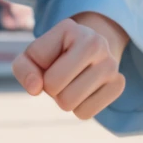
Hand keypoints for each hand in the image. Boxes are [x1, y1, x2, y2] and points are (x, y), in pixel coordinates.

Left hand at [12, 14, 128, 119]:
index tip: (49, 59)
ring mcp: (112, 65)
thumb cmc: (52, 54)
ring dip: (63, 98)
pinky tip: (83, 90)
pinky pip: (86, 113)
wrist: (85, 50)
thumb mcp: (31, 55)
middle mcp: (97, 43)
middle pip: (58, 92)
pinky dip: (77, 107)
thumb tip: (35, 88)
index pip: (45, 74)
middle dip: (51, 89)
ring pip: (71, 105)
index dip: (38, 73)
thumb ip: (23, 68)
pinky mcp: (119, 84)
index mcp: (70, 29)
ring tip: (70, 81)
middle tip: (59, 75)